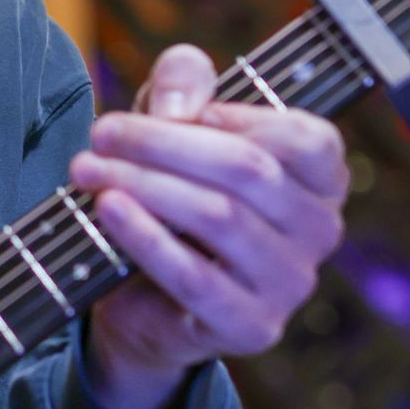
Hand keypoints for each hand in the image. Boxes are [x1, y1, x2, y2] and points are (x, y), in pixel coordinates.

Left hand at [67, 44, 348, 408]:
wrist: (145, 301)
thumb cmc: (171, 194)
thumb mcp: (175, 120)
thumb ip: (185, 82)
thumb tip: (179, 108)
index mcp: (321, 180)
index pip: (307, 140)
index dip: (241, 117)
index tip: (175, 110)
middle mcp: (320, 232)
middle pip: (249, 171)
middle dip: (164, 144)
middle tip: (102, 132)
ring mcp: (291, 284)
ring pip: (219, 218)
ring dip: (145, 185)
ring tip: (88, 169)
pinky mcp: (252, 326)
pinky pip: (195, 277)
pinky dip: (146, 238)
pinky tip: (108, 209)